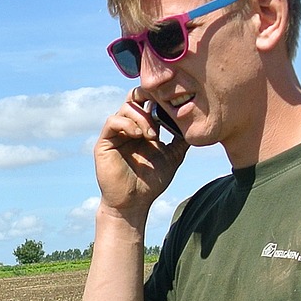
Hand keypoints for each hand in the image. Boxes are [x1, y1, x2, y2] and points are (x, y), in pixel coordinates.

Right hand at [94, 90, 187, 218]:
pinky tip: (139, 136)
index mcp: (143, 128)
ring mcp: (116, 134)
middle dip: (148, 97)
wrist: (133, 203)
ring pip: (125, 108)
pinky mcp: (105, 142)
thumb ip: (180, 139)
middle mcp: (128, 127)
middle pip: (134, 97)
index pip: (147, 101)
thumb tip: (195, 123)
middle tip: (161, 106)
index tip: (173, 102)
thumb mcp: (172, 156)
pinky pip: (113, 121)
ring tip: (153, 135)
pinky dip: (127, 124)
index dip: (158, 97)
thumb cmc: (150, 182)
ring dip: (142, 117)